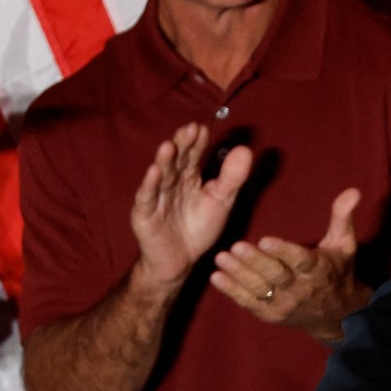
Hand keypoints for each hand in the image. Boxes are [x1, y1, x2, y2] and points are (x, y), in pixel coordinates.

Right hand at [130, 123, 254, 287]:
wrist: (180, 262)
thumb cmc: (198, 229)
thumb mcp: (221, 201)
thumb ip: (232, 177)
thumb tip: (245, 149)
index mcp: (189, 178)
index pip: (193, 155)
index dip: (197, 143)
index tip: (203, 129)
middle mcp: (171, 182)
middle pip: (176, 161)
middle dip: (182, 145)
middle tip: (189, 129)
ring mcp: (156, 197)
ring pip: (161, 176)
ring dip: (164, 161)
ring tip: (169, 146)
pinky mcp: (145, 214)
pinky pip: (147, 198)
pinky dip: (150, 185)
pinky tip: (154, 172)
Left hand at [210, 188, 367, 341]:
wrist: (337, 315)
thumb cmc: (338, 272)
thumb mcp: (345, 244)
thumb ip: (343, 217)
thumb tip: (353, 191)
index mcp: (318, 270)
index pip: (300, 260)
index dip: (283, 251)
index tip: (265, 240)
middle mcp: (300, 290)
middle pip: (275, 275)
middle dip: (255, 262)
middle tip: (236, 246)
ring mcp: (284, 305)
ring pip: (259, 289)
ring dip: (239, 274)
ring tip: (221, 258)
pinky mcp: (270, 314)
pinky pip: (249, 303)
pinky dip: (232, 291)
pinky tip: (216, 277)